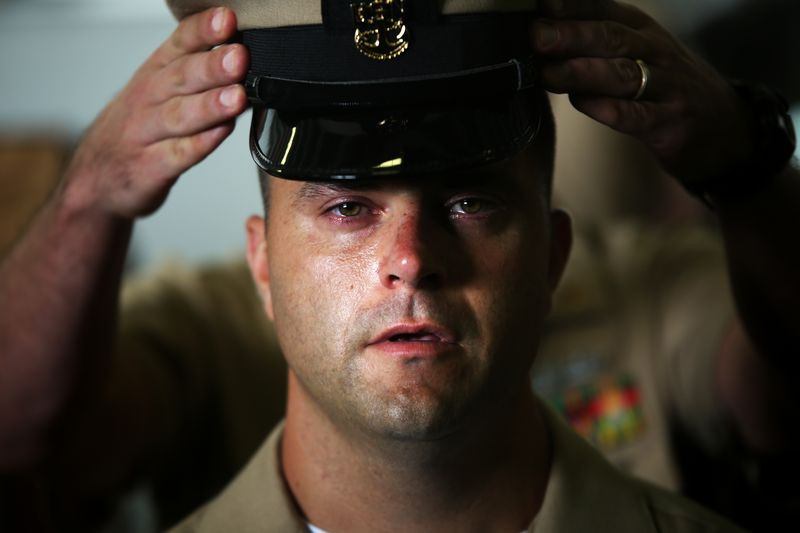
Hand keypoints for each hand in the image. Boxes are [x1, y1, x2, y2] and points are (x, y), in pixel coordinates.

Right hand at [64, 7, 247, 218]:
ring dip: (210, 105)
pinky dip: (200, 144)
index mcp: (155, 73)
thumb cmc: (137, 129)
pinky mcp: (151, 168)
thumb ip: (196, 71)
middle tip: (238, 56)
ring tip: (237, 96)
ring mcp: (148, 134)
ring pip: (180, 115)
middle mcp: (149, 99)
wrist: (93, 178)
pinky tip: (221, 133)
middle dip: (211, 66)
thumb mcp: (158, 90)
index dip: (203, 31)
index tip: (227, 18)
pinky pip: (177, 154)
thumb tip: (243, 54)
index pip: (180, 44)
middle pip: (182, 78)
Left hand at [531, 0, 751, 184]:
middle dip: (572, 35)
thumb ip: (595, 45)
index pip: (605, 11)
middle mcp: (655, 52)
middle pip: (611, 38)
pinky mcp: (671, 124)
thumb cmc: (666, 88)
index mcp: (643, 31)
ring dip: (583, 72)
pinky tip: (586, 105)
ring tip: (549, 73)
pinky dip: (611, 110)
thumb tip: (540, 37)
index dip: (574, 6)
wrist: (727, 129)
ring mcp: (666, 88)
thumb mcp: (638, 53)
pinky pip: (638, 115)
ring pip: (622, 74)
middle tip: (537, 35)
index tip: (542, 3)